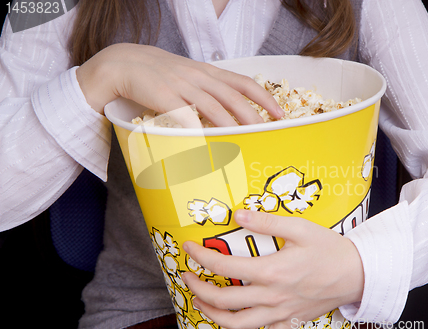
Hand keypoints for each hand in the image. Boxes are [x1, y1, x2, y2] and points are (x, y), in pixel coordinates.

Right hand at [76, 43, 283, 124]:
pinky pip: (183, 115)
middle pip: (233, 97)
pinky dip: (196, 129)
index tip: (279, 112)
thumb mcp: (189, 75)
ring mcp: (181, 86)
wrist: (124, 63)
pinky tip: (205, 143)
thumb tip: (230, 111)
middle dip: (253, 115)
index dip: (264, 97)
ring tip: (244, 140)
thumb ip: (208, 89)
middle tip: (267, 131)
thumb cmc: (159, 74)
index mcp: (207, 72)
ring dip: (231, 125)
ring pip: (213, 107)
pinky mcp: (163, 96)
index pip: (243, 82)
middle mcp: (199, 77)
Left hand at [182, 210, 364, 328]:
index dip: (201, 257)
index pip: (224, 266)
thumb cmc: (329, 249)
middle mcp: (272, 296)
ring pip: (237, 324)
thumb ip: (266, 222)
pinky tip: (236, 319)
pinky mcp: (290, 322)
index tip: (189, 248)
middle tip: (186, 277)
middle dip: (197, 288)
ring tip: (200, 301)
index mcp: (271, 271)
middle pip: (223, 301)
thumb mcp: (299, 228)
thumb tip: (238, 214)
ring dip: (212, 314)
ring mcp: (280, 313)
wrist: (357, 274)